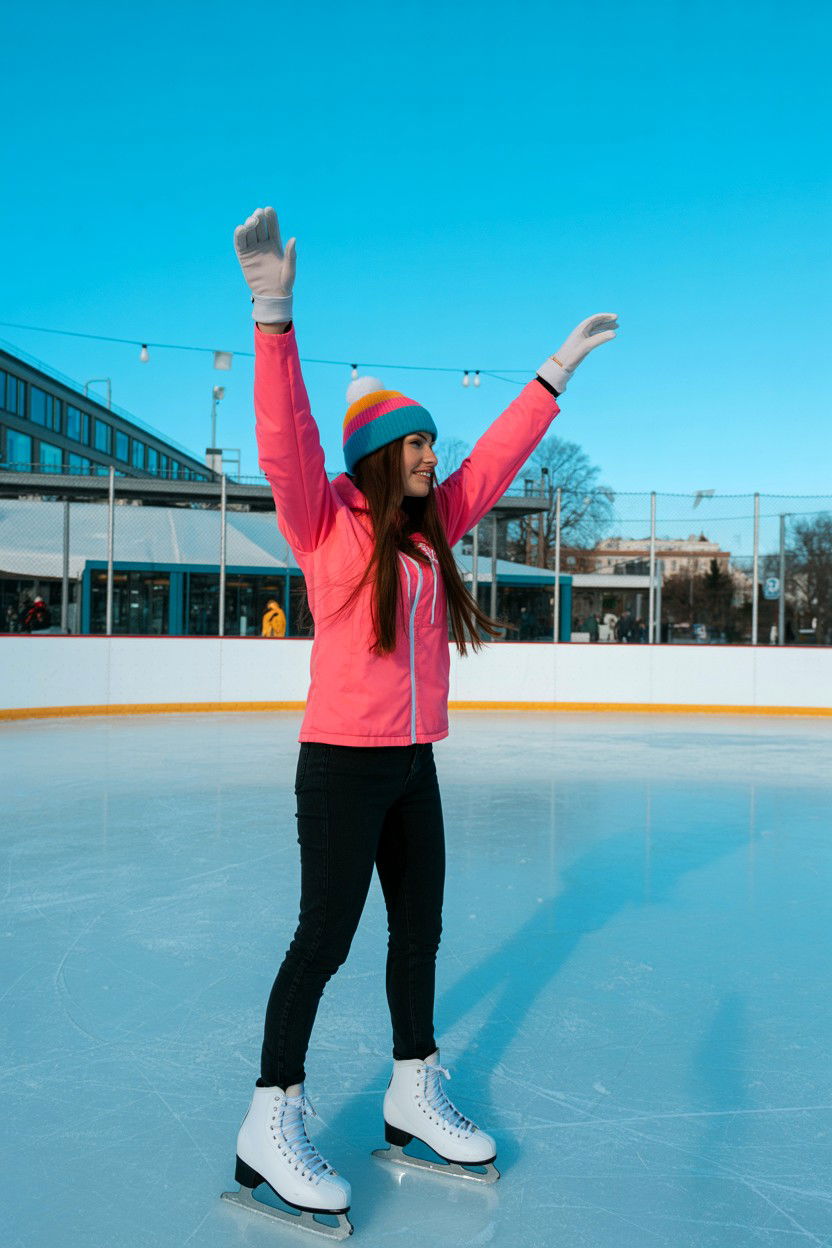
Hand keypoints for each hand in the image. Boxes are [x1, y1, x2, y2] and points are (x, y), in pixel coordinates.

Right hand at [233, 206, 296, 323]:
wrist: (272, 297)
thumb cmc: (284, 285)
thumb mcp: (290, 270)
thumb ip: (291, 255)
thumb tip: (293, 239)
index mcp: (276, 245)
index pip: (272, 228)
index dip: (270, 218)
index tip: (269, 209)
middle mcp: (263, 245)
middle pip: (260, 227)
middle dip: (259, 218)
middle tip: (259, 213)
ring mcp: (253, 250)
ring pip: (249, 232)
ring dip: (249, 224)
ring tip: (251, 221)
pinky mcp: (244, 256)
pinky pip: (239, 243)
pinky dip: (239, 235)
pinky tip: (241, 228)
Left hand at [537, 313, 618, 394]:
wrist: (560, 365)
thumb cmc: (572, 355)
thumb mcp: (587, 346)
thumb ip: (600, 339)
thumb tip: (614, 333)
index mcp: (581, 329)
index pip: (595, 319)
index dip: (605, 317)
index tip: (616, 317)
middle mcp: (581, 331)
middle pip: (596, 323)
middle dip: (606, 322)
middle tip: (617, 322)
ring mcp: (581, 338)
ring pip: (595, 330)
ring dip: (604, 328)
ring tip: (615, 328)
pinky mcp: (581, 345)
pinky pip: (593, 336)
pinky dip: (600, 335)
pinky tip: (604, 337)